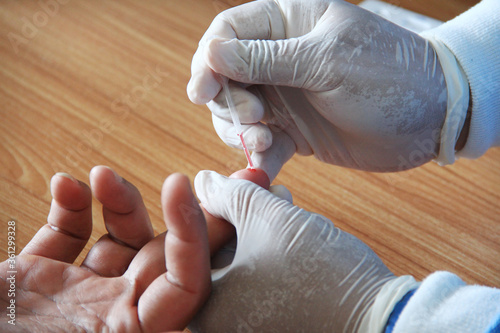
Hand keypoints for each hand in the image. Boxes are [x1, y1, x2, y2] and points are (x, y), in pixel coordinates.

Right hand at [0, 166, 210, 331]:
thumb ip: (123, 328)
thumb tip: (188, 327)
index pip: (183, 288)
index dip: (193, 242)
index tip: (183, 189)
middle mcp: (110, 314)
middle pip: (165, 257)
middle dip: (186, 214)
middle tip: (200, 177)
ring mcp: (77, 293)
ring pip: (120, 237)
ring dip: (120, 201)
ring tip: (101, 177)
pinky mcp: (40, 276)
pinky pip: (67, 234)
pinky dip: (70, 208)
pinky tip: (64, 187)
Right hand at [187, 0, 447, 172]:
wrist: (428, 119)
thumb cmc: (387, 76)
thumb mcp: (326, 61)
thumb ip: (267, 59)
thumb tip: (212, 54)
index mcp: (287, 24)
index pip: (228, 33)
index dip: (208, 61)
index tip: (203, 91)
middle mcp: (279, 59)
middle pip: (225, 77)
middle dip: (229, 101)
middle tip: (253, 119)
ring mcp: (285, 97)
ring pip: (237, 114)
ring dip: (240, 132)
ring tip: (266, 143)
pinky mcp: (294, 131)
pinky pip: (261, 143)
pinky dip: (259, 156)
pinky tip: (268, 165)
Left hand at [189, 170, 417, 331]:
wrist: (382, 317)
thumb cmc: (322, 273)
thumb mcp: (271, 219)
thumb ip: (231, 195)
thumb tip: (203, 180)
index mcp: (210, 311)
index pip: (198, 246)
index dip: (218, 205)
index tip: (232, 183)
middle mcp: (224, 326)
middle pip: (223, 252)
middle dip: (243, 213)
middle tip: (259, 185)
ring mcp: (252, 326)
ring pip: (246, 260)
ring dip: (262, 225)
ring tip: (281, 199)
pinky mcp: (278, 321)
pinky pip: (264, 277)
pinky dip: (274, 249)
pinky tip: (292, 224)